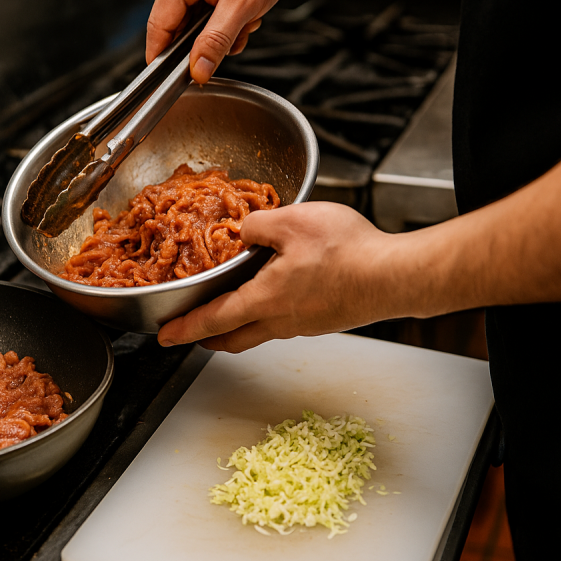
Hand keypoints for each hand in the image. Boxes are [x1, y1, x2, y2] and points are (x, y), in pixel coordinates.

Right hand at [146, 0, 303, 83]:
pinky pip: (201, 3)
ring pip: (192, 17)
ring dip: (218, 28)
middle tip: (236, 37)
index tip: (173, 81)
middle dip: (206, 40)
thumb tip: (198, 71)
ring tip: (246, 18)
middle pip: (176, 24)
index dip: (163, 58)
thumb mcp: (243, 6)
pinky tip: (242, 9)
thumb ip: (216, 41)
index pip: (158, 27)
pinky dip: (221, 14)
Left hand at [157, 202, 403, 352]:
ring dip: (239, 326)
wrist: (395, 277)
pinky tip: (279, 293)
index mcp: (265, 300)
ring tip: (232, 310)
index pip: (213, 319)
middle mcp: (282, 321)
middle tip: (194, 332)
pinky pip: (286, 323)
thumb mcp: (292, 222)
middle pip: (234, 338)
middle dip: (209, 337)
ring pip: (261, 331)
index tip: (166, 336)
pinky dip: (269, 314)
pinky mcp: (325, 320)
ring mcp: (306, 325)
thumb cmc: (347, 253)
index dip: (185, 328)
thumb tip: (244, 233)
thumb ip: (258, 225)